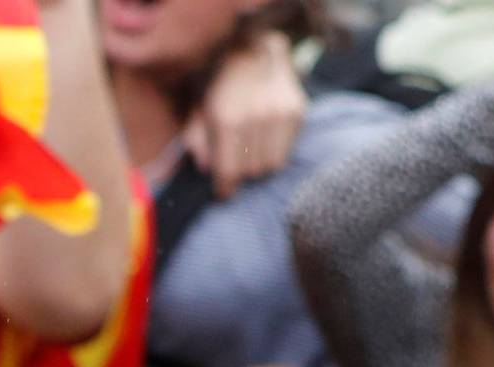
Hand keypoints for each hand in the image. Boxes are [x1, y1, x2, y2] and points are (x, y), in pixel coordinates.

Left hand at [185, 31, 305, 198]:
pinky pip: (286, 153)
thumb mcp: (197, 110)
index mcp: (228, 119)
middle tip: (236, 163)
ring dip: (259, 164)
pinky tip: (265, 140)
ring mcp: (280, 114)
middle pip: (251, 172)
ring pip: (271, 166)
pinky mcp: (297, 111)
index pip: (229, 172)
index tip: (223, 191)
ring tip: (250, 152)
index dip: (225, 188)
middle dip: (241, 173)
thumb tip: (205, 169)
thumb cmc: (218, 84)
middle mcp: (257, 117)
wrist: (252, 48)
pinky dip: (275, 153)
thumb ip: (196, 142)